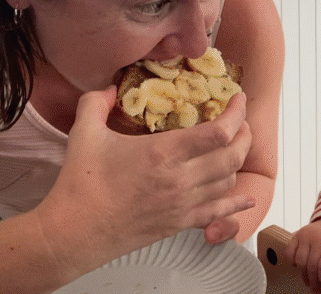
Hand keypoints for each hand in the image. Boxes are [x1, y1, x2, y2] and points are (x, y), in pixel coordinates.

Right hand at [35, 87, 254, 271]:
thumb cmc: (80, 184)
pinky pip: (218, 213)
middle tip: (240, 121)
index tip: (238, 98)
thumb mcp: (84, 133)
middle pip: (233, 155)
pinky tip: (246, 198)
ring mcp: (183, 204)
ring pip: (228, 181)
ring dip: (236, 162)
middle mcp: (181, 179)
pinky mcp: (179, 224)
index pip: (219, 131)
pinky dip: (236, 204)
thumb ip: (95, 102)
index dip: (236, 112)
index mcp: (164, 153)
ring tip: (232, 148)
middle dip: (244, 135)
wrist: (73, 233)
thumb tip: (108, 88)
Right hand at [286, 217, 320, 292]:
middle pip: (312, 267)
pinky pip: (289, 252)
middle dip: (314, 282)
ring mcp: (307, 235)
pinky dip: (292, 262)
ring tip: (310, 281)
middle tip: (317, 289)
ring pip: (300, 262)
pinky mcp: (298, 234)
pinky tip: (300, 267)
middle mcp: (320, 238)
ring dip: (304, 275)